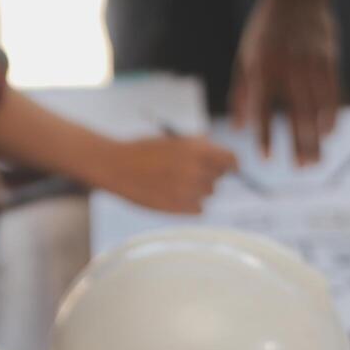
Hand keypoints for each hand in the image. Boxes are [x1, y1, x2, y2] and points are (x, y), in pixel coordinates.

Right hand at [101, 136, 237, 213]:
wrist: (118, 166)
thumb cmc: (145, 150)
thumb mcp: (175, 139)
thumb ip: (200, 147)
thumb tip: (222, 156)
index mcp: (197, 149)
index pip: (231, 160)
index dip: (231, 164)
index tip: (230, 167)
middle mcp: (196, 170)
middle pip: (219, 178)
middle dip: (210, 175)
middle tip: (190, 171)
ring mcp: (188, 191)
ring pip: (209, 194)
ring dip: (199, 189)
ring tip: (175, 181)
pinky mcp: (180, 208)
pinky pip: (200, 209)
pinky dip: (192, 204)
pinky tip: (173, 194)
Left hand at [230, 0, 338, 164]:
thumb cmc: (265, 34)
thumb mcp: (245, 59)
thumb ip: (240, 94)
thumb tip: (238, 129)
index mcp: (262, 70)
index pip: (262, 108)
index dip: (264, 135)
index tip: (266, 159)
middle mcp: (287, 68)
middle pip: (295, 114)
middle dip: (299, 144)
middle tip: (302, 170)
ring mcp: (310, 64)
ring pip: (316, 108)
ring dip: (317, 138)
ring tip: (316, 161)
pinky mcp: (328, 59)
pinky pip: (333, 93)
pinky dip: (331, 115)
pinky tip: (329, 134)